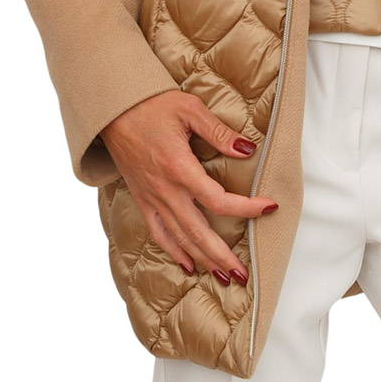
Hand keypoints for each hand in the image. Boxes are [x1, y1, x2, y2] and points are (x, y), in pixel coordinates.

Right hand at [100, 91, 277, 283]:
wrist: (112, 109)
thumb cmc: (151, 105)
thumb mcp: (189, 110)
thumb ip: (219, 132)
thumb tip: (247, 149)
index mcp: (178, 167)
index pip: (218, 199)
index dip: (246, 208)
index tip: (269, 207)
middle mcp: (165, 189)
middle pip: (198, 232)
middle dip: (221, 255)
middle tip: (242, 274)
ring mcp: (152, 198)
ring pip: (180, 238)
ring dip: (202, 259)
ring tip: (222, 276)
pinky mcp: (142, 199)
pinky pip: (158, 232)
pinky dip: (173, 250)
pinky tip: (187, 264)